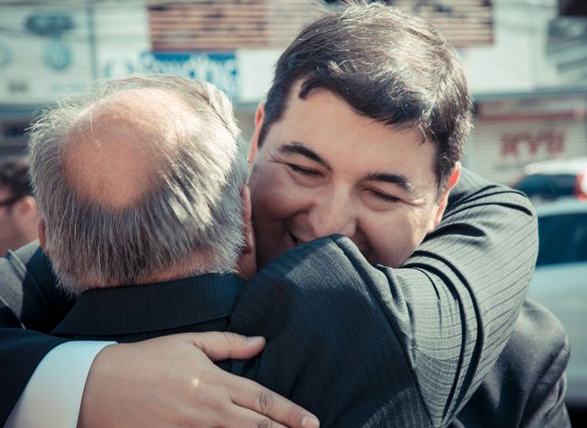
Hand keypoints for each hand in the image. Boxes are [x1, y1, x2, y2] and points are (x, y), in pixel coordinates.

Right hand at [78, 332, 319, 427]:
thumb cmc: (148, 359)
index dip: (290, 413)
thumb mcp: (190, 342)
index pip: (261, 399)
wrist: (99, 385)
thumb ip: (229, 344)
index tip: (312, 422)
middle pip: (256, 427)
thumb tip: (261, 341)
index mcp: (214, 382)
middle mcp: (207, 410)